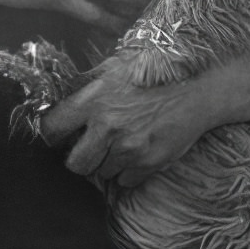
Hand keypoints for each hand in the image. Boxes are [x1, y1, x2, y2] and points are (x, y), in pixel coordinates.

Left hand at [39, 53, 249, 186]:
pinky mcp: (148, 163)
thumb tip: (63, 96)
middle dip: (79, 158)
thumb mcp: (115, 67)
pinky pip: (125, 181)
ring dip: (106, 164)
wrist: (197, 90)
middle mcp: (107, 126)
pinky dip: (128, 172)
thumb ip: (87, 85)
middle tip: (90, 148)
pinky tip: (138, 152)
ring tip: (121, 144)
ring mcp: (129, 148)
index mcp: (94, 99)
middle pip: (74, 164)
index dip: (52, 134)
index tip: (59, 134)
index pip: (52, 128)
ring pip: (101, 174)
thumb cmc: (154, 73)